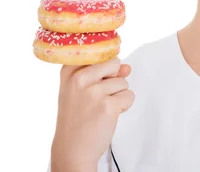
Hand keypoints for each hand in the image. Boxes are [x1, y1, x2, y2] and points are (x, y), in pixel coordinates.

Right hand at [50, 57, 134, 171]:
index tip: (95, 79)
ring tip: (101, 109)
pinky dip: (124, 106)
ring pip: (124, 82)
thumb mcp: (82, 90)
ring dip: (118, 96)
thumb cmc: (78, 117)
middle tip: (98, 98)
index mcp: (69, 70)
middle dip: (113, 80)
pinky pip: (130, 96)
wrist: (72, 148)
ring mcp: (93, 91)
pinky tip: (109, 115)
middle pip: (115, 64)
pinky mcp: (108, 105)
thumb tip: (127, 67)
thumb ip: (104, 74)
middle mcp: (79, 78)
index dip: (103, 67)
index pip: (98, 52)